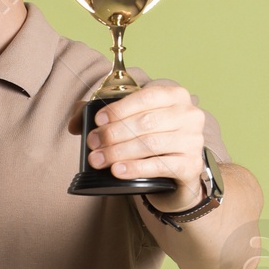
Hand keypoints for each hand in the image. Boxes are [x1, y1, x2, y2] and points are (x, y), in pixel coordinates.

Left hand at [87, 80, 207, 207]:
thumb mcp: (130, 123)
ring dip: (119, 152)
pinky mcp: (191, 165)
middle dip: (114, 133)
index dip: (119, 109)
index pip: (145, 97)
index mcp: (174, 96)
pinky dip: (136, 168)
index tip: (97, 121)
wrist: (177, 172)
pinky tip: (118, 171)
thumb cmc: (151, 141)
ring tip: (99, 160)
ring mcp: (193, 140)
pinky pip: (160, 166)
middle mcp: (189, 115)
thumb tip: (75, 123)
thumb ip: (103, 117)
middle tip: (93, 144)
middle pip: (146, 122)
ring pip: (151, 144)